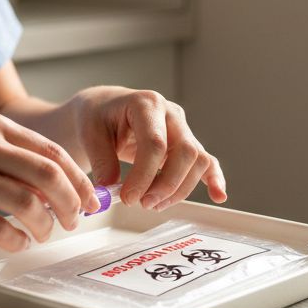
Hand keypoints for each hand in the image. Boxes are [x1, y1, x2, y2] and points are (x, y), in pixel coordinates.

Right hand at [0, 111, 99, 252]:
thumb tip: (45, 177)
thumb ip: (2, 147)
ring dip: (44, 225)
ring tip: (43, 234)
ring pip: (27, 203)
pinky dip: (15, 240)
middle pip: (48, 176)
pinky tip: (17, 243)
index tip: (90, 199)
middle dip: (71, 204)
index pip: (52, 153)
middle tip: (73, 222)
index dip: (78, 180)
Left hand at [71, 87, 226, 210]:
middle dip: (167, 184)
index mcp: (146, 104)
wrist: (104, 109)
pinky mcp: (186, 143)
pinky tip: (218, 196)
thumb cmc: (97, 117)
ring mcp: (182, 128)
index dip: (144, 174)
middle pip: (185, 151)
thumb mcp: (89, 134)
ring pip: (197, 160)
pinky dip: (214, 179)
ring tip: (153, 204)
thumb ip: (101, 161)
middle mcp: (170, 113)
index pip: (155, 142)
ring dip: (179, 189)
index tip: (128, 197)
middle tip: (144, 204)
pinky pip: (206, 161)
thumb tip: (109, 191)